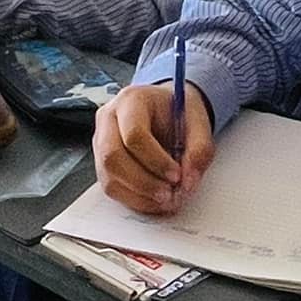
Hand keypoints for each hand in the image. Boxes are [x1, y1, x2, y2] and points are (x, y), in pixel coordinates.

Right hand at [93, 82, 215, 214]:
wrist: (166, 110)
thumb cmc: (177, 113)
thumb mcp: (198, 123)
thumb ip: (199, 150)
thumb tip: (188, 182)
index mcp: (132, 100)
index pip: (134, 134)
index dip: (156, 160)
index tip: (177, 175)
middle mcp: (109, 118)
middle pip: (113, 157)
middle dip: (143, 182)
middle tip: (170, 194)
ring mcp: (100, 141)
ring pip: (109, 176)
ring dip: (138, 195)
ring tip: (165, 199)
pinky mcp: (101, 162)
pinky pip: (111, 187)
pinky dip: (134, 199)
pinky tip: (154, 200)